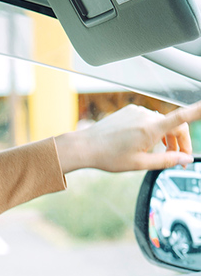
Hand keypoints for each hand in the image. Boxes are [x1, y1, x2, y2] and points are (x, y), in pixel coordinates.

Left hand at [55, 101, 200, 174]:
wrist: (85, 146)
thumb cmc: (109, 157)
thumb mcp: (139, 164)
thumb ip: (165, 161)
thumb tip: (185, 160)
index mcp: (151, 129)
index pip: (182, 117)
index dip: (199, 110)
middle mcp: (147, 116)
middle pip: (174, 125)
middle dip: (180, 142)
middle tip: (179, 158)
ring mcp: (138, 112)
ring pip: (161, 123)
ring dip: (165, 137)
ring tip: (159, 153)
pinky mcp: (130, 110)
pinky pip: (148, 119)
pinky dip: (152, 130)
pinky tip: (141, 143)